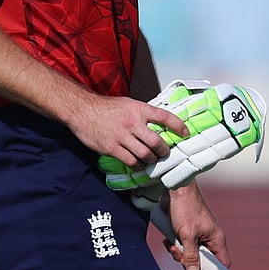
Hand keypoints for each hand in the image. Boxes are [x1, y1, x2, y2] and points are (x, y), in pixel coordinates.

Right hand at [66, 93, 189, 168]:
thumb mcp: (127, 104)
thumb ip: (141, 113)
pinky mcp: (112, 148)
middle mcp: (133, 122)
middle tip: (164, 153)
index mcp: (138, 109)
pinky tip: (138, 164)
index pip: (164, 116)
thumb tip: (157, 123)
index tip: (185, 133)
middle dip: (164, 151)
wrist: (82, 111)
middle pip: (157, 142)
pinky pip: (131, 161)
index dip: (178, 125)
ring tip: (151, 160)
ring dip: (151, 160)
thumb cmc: (106, 107)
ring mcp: (122, 136)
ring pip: (145, 154)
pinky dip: (138, 165)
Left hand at [166, 183, 229, 269]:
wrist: (175, 188)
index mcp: (215, 238)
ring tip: (171, 243)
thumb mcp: (186, 234)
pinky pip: (182, 245)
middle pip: (202, 261)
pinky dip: (174, 245)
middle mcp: (208, 237)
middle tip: (179, 252)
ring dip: (178, 252)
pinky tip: (168, 239)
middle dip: (188, 260)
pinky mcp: (186, 231)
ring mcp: (197, 234)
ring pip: (190, 254)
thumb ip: (190, 255)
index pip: (222, 262)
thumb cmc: (185, 207)